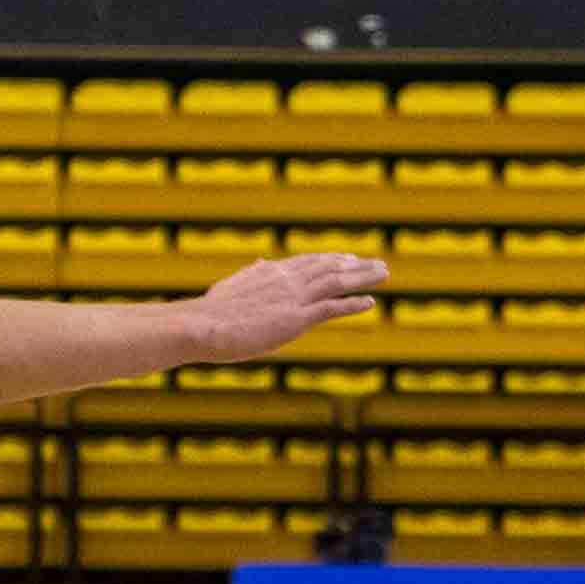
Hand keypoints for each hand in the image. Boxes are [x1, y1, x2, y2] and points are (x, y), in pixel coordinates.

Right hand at [190, 253, 386, 361]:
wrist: (200, 325)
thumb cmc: (210, 313)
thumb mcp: (232, 286)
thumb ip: (252, 274)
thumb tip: (262, 262)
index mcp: (270, 272)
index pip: (309, 261)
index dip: (332, 259)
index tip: (349, 258)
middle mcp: (286, 280)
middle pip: (329, 267)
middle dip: (356, 265)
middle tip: (378, 264)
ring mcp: (292, 298)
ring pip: (336, 282)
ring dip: (363, 278)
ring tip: (383, 275)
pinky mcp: (295, 319)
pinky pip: (331, 308)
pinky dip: (352, 304)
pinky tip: (370, 302)